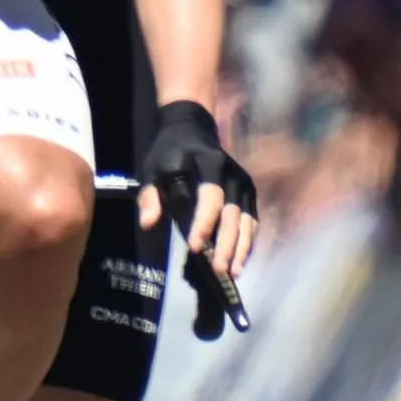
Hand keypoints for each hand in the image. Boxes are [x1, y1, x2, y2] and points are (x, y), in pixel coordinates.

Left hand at [139, 101, 262, 287]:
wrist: (193, 129)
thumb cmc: (169, 152)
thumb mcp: (153, 168)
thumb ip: (150, 196)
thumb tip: (148, 224)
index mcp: (208, 164)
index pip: (210, 197)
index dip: (204, 223)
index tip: (193, 246)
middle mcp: (232, 174)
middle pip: (232, 213)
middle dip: (226, 244)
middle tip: (218, 269)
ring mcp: (243, 184)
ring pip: (247, 220)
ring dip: (241, 248)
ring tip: (233, 272)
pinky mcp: (249, 193)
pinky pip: (252, 221)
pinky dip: (248, 242)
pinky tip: (240, 261)